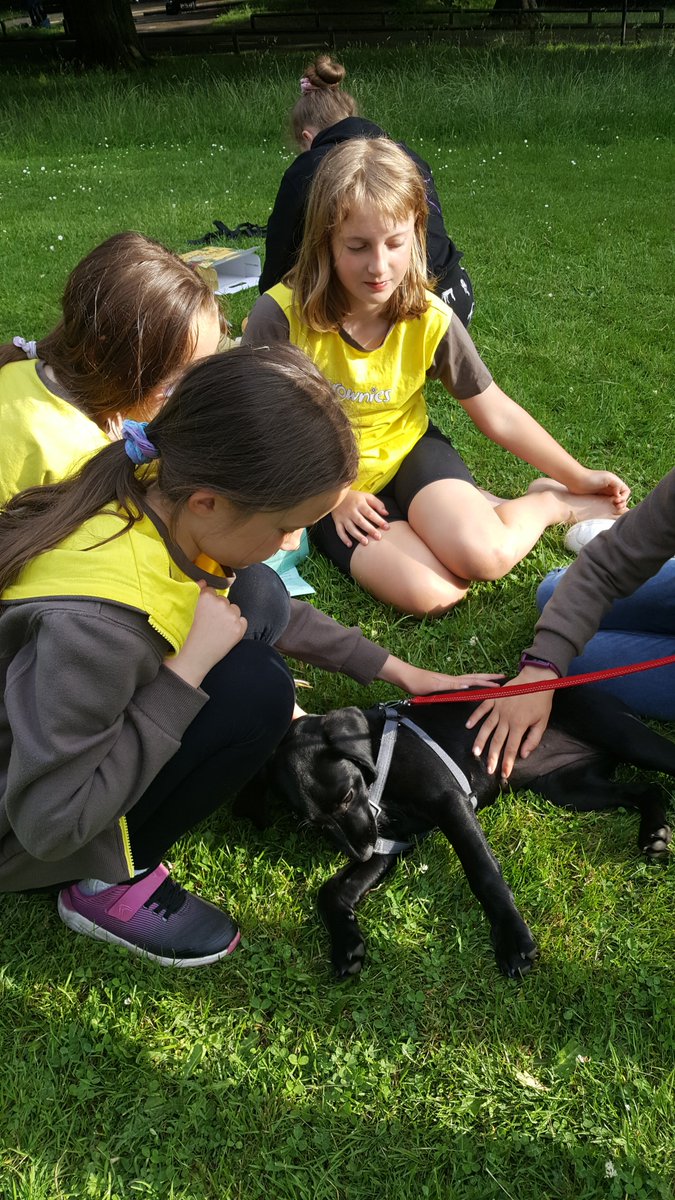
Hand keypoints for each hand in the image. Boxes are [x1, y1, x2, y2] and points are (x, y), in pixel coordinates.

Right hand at [165, 584, 246, 686]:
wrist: (190, 658)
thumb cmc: (184, 634)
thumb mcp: (186, 609)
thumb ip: (196, 591)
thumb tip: (204, 581)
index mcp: (205, 596)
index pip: (211, 592)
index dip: (206, 603)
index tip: (202, 613)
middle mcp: (220, 603)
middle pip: (223, 600)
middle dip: (218, 609)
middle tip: (208, 624)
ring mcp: (231, 616)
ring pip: (234, 610)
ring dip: (228, 617)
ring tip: (215, 630)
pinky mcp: (239, 628)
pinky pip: (242, 621)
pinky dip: (236, 627)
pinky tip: (224, 635)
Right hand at [331, 490, 388, 547]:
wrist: (335, 494)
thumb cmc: (355, 497)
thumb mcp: (366, 496)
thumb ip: (377, 504)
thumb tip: (386, 513)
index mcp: (359, 503)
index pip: (370, 513)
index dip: (379, 520)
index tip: (387, 527)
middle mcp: (351, 511)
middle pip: (361, 521)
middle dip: (370, 530)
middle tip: (378, 537)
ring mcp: (343, 517)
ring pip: (350, 528)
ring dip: (358, 536)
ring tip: (366, 543)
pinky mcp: (337, 521)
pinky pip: (339, 531)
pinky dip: (344, 538)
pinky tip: (350, 545)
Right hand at [381, 660, 504, 694]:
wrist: (406, 677)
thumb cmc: (419, 685)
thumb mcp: (437, 692)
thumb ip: (447, 694)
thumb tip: (457, 698)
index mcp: (454, 682)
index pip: (474, 680)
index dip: (487, 679)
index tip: (499, 680)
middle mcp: (453, 680)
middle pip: (475, 677)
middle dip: (490, 678)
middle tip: (505, 678)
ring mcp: (447, 681)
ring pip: (468, 680)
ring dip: (482, 682)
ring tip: (495, 684)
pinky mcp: (438, 684)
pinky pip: (452, 685)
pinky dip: (461, 685)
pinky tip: (470, 686)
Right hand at [464, 667, 556, 779]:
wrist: (537, 679)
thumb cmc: (541, 702)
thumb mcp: (542, 722)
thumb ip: (533, 739)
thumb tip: (524, 754)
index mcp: (519, 724)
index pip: (512, 748)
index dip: (507, 763)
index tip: (504, 774)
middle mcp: (507, 718)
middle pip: (497, 741)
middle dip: (492, 757)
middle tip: (488, 769)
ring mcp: (498, 707)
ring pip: (487, 727)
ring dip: (480, 741)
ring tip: (475, 753)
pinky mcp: (494, 698)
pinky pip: (482, 708)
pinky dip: (475, 717)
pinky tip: (468, 725)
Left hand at [570, 469, 630, 513]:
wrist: (576, 480)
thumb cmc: (592, 478)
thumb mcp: (608, 478)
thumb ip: (617, 484)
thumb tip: (619, 494)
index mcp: (614, 482)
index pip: (625, 491)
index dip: (624, 497)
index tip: (617, 500)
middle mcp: (611, 488)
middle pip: (622, 497)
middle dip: (622, 502)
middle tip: (617, 506)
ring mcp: (604, 493)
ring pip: (615, 501)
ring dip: (617, 506)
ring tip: (614, 507)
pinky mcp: (597, 498)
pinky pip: (606, 504)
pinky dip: (609, 507)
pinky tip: (607, 509)